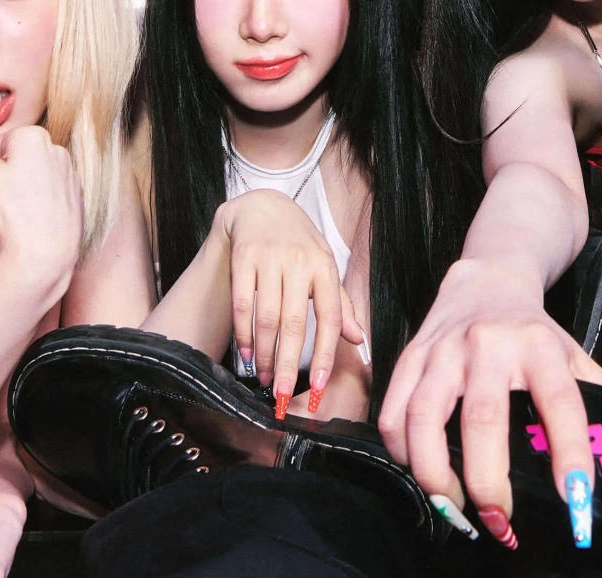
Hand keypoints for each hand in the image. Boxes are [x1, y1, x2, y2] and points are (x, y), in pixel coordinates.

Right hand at [216, 189, 363, 413]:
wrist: (261, 206)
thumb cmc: (298, 244)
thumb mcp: (323, 267)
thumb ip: (339, 305)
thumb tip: (359, 339)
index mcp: (325, 268)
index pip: (330, 318)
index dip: (327, 355)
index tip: (320, 388)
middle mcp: (299, 263)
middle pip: (294, 324)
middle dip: (290, 365)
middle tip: (283, 396)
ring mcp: (270, 259)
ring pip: (267, 318)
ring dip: (265, 354)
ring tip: (266, 379)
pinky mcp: (243, 258)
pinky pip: (242, 304)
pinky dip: (243, 334)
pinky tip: (246, 354)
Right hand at [378, 258, 601, 548]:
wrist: (485, 279)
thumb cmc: (532, 330)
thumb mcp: (572, 353)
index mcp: (539, 347)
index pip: (562, 404)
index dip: (570, 455)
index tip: (577, 503)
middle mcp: (488, 345)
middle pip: (483, 419)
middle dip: (488, 482)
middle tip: (500, 524)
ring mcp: (443, 350)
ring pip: (423, 419)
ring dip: (436, 475)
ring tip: (454, 511)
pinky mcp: (409, 356)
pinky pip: (394, 413)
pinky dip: (402, 453)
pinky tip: (421, 475)